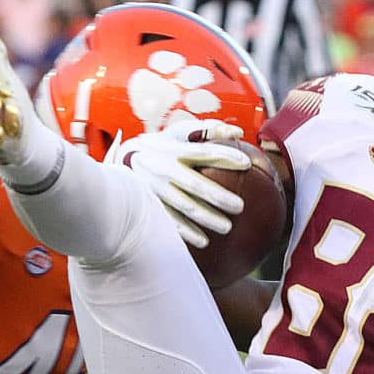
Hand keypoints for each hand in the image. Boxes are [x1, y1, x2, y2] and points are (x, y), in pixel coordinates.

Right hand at [110, 120, 250, 248]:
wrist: (125, 160)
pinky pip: (170, 221)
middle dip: (218, 196)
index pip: (203, 152)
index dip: (225, 157)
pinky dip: (187, 232)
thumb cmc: (164, 145)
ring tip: (228, 228)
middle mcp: (163, 168)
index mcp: (173, 149)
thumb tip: (238, 133)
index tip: (247, 164)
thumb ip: (208, 132)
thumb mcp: (179, 133)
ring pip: (184, 205)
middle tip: (240, 207)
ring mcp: (155, 188)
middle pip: (195, 183)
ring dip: (206, 218)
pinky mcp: (149, 204)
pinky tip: (204, 241)